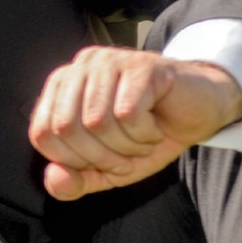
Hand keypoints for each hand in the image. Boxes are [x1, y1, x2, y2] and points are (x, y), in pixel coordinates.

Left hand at [28, 47, 241, 201]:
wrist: (199, 113)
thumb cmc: (146, 136)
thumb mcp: (108, 169)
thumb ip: (75, 180)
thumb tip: (54, 179)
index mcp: (61, 87)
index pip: (42, 133)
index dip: (71, 161)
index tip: (102, 163)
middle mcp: (80, 67)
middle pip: (66, 127)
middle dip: (99, 157)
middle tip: (127, 157)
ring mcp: (110, 62)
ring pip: (97, 121)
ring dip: (126, 146)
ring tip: (143, 141)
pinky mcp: (141, 66)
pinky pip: (128, 113)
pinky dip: (145, 134)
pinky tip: (156, 128)